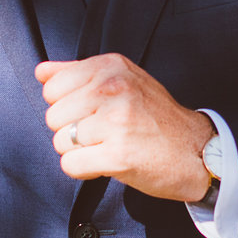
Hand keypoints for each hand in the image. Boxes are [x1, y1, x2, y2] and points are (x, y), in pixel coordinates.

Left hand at [37, 53, 214, 201]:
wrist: (196, 151)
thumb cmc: (157, 118)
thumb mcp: (123, 80)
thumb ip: (79, 73)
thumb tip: (41, 71)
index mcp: (111, 67)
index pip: (52, 86)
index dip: (66, 105)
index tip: (91, 112)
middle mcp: (113, 89)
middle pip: (53, 116)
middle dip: (71, 130)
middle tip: (102, 133)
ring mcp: (115, 122)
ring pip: (60, 142)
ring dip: (79, 151)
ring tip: (107, 146)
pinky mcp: (117, 155)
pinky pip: (70, 165)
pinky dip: (83, 170)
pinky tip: (106, 163)